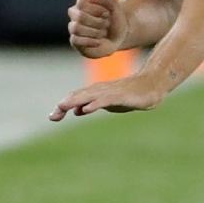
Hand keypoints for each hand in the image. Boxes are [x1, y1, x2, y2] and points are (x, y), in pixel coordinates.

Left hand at [49, 70, 165, 119]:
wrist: (151, 85)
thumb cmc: (129, 94)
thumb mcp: (109, 103)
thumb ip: (93, 105)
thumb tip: (78, 110)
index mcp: (97, 93)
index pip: (76, 98)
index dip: (64, 106)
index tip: (52, 117)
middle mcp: (100, 90)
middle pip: (79, 96)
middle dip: (65, 105)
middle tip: (52, 116)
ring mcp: (110, 92)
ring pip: (89, 96)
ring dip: (75, 101)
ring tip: (62, 106)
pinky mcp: (120, 96)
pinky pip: (105, 100)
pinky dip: (94, 104)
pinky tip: (86, 109)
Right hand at [66, 0, 126, 58]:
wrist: (119, 36)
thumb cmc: (115, 19)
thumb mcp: (114, 5)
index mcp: (83, 1)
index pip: (81, 2)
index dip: (96, 8)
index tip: (107, 13)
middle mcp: (75, 13)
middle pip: (79, 16)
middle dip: (97, 22)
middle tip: (107, 24)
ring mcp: (74, 27)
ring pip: (76, 28)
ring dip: (94, 32)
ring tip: (103, 33)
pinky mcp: (74, 40)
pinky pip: (74, 40)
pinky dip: (89, 41)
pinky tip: (98, 42)